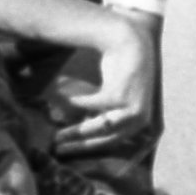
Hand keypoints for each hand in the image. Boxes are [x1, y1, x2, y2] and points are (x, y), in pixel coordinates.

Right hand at [58, 12, 159, 156]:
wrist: (132, 43)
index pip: (109, 141)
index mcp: (138, 122)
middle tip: (57, 149)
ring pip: (98, 126)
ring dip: (76, 132)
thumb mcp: (112, 97)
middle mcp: (139, 119)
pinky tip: (62, 100)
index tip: (65, 151)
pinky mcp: (120, 96)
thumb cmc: (120, 70)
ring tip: (57, 136)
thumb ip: (100, 114)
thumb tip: (78, 131)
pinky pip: (92, 104)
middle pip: (104, 138)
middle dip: (79, 145)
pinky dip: (76, 103)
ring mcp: (131, 108)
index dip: (86, 147)